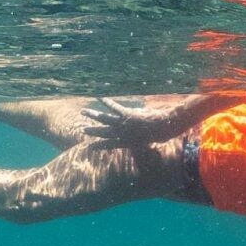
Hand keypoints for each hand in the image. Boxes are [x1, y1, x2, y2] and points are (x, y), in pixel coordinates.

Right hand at [80, 97, 197, 145]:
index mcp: (127, 142)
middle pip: (103, 132)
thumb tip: (143, 137)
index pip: (110, 145)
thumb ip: (142, 137)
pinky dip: (106, 102)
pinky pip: (114, 108)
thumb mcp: (149, 139)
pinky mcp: (127, 115)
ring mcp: (124, 125)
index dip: (99, 146)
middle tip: (82, 131)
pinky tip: (99, 97)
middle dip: (92, 131)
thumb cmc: (159, 134)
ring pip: (104, 119)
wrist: (164, 129)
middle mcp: (122, 134)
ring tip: (83, 112)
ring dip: (93, 115)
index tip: (90, 148)